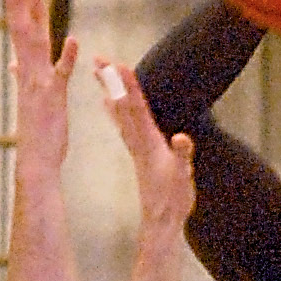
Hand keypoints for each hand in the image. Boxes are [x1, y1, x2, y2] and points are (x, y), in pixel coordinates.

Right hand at [4, 0, 77, 165]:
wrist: (36, 162)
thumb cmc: (37, 133)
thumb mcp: (30, 100)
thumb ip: (24, 78)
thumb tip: (14, 64)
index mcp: (26, 74)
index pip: (20, 35)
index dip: (20, 10)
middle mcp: (29, 76)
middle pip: (22, 33)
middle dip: (18, 4)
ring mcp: (40, 86)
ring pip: (35, 47)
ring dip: (35, 20)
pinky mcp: (54, 100)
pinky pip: (60, 75)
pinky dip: (65, 58)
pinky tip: (72, 39)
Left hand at [96, 58, 195, 235]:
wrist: (161, 221)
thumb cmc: (173, 199)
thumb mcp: (183, 175)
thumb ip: (182, 155)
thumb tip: (180, 138)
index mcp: (148, 142)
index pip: (136, 108)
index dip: (128, 86)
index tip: (118, 64)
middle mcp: (138, 141)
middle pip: (122, 105)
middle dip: (111, 81)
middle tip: (97, 59)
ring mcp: (137, 147)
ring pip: (119, 113)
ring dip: (110, 91)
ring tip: (98, 73)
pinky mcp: (139, 153)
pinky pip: (123, 124)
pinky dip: (115, 110)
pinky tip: (109, 103)